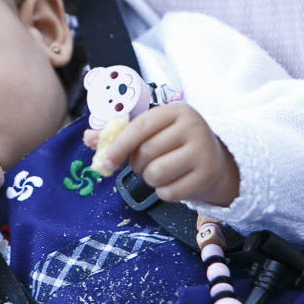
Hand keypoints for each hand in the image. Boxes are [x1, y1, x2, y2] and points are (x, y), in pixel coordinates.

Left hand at [85, 103, 239, 205]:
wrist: (215, 161)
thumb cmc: (174, 143)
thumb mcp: (151, 132)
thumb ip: (119, 134)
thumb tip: (88, 138)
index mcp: (176, 111)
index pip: (139, 126)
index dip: (119, 145)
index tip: (106, 162)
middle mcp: (193, 127)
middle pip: (146, 152)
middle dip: (137, 164)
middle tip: (144, 164)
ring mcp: (202, 152)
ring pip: (156, 173)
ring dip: (149, 179)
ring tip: (159, 172)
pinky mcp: (206, 176)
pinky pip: (169, 192)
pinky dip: (164, 192)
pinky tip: (174, 182)